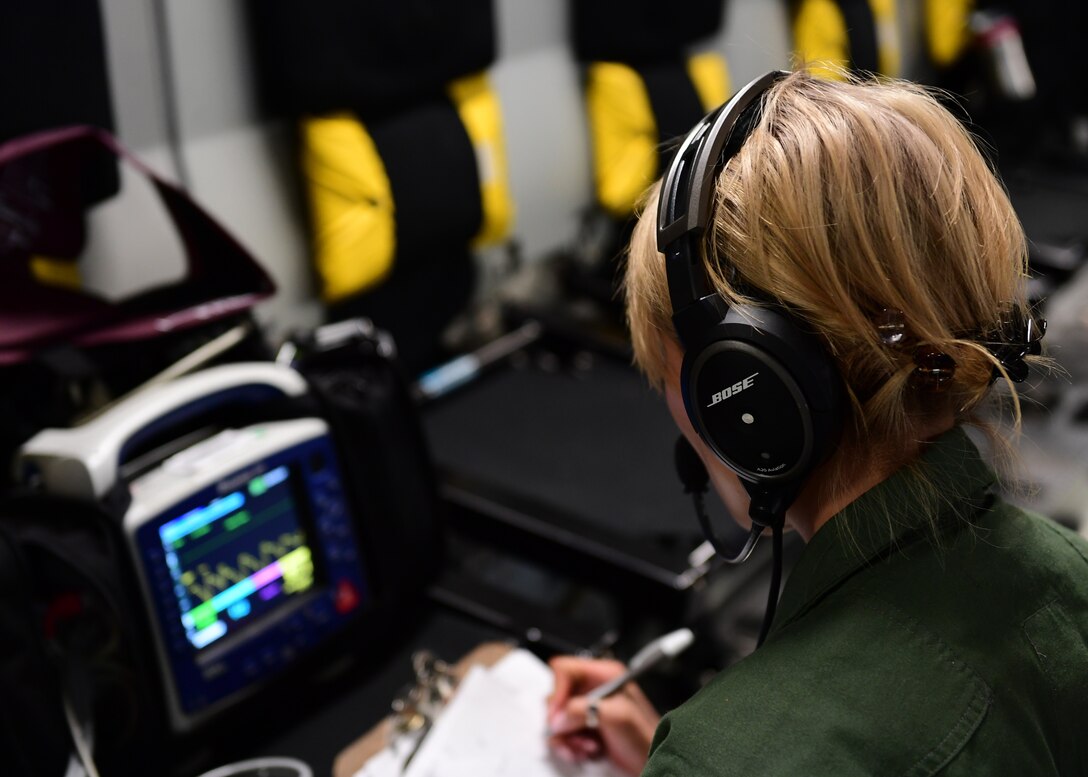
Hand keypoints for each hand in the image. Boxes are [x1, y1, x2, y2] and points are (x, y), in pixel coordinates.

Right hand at [546, 656, 660, 775]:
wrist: (654, 764)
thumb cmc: (646, 739)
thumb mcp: (616, 716)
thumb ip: (582, 710)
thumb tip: (558, 718)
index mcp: (605, 674)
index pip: (565, 669)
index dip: (557, 690)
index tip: (559, 713)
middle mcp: (595, 689)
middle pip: (558, 696)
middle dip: (563, 721)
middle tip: (575, 734)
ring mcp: (590, 709)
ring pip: (559, 718)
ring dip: (567, 737)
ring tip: (585, 747)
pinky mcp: (588, 728)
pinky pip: (564, 734)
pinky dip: (569, 745)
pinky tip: (584, 752)